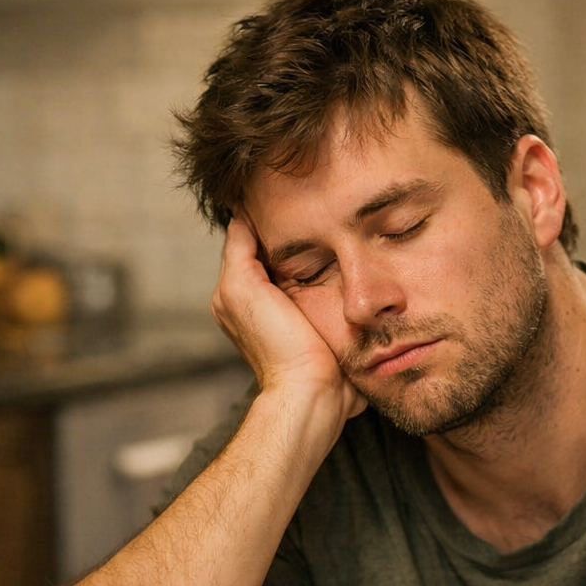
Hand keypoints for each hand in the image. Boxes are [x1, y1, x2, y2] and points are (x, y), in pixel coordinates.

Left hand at [211, 217, 365, 420]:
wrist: (314, 393)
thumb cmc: (278, 344)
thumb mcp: (242, 288)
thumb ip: (239, 249)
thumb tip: (242, 211)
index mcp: (238, 290)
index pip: (250, 238)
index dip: (267, 215)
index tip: (286, 191)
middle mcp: (263, 300)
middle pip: (280, 250)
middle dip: (295, 229)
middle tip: (316, 204)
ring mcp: (295, 311)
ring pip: (306, 264)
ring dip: (320, 247)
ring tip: (336, 224)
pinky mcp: (322, 321)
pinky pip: (327, 284)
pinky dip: (335, 269)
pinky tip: (347, 258)